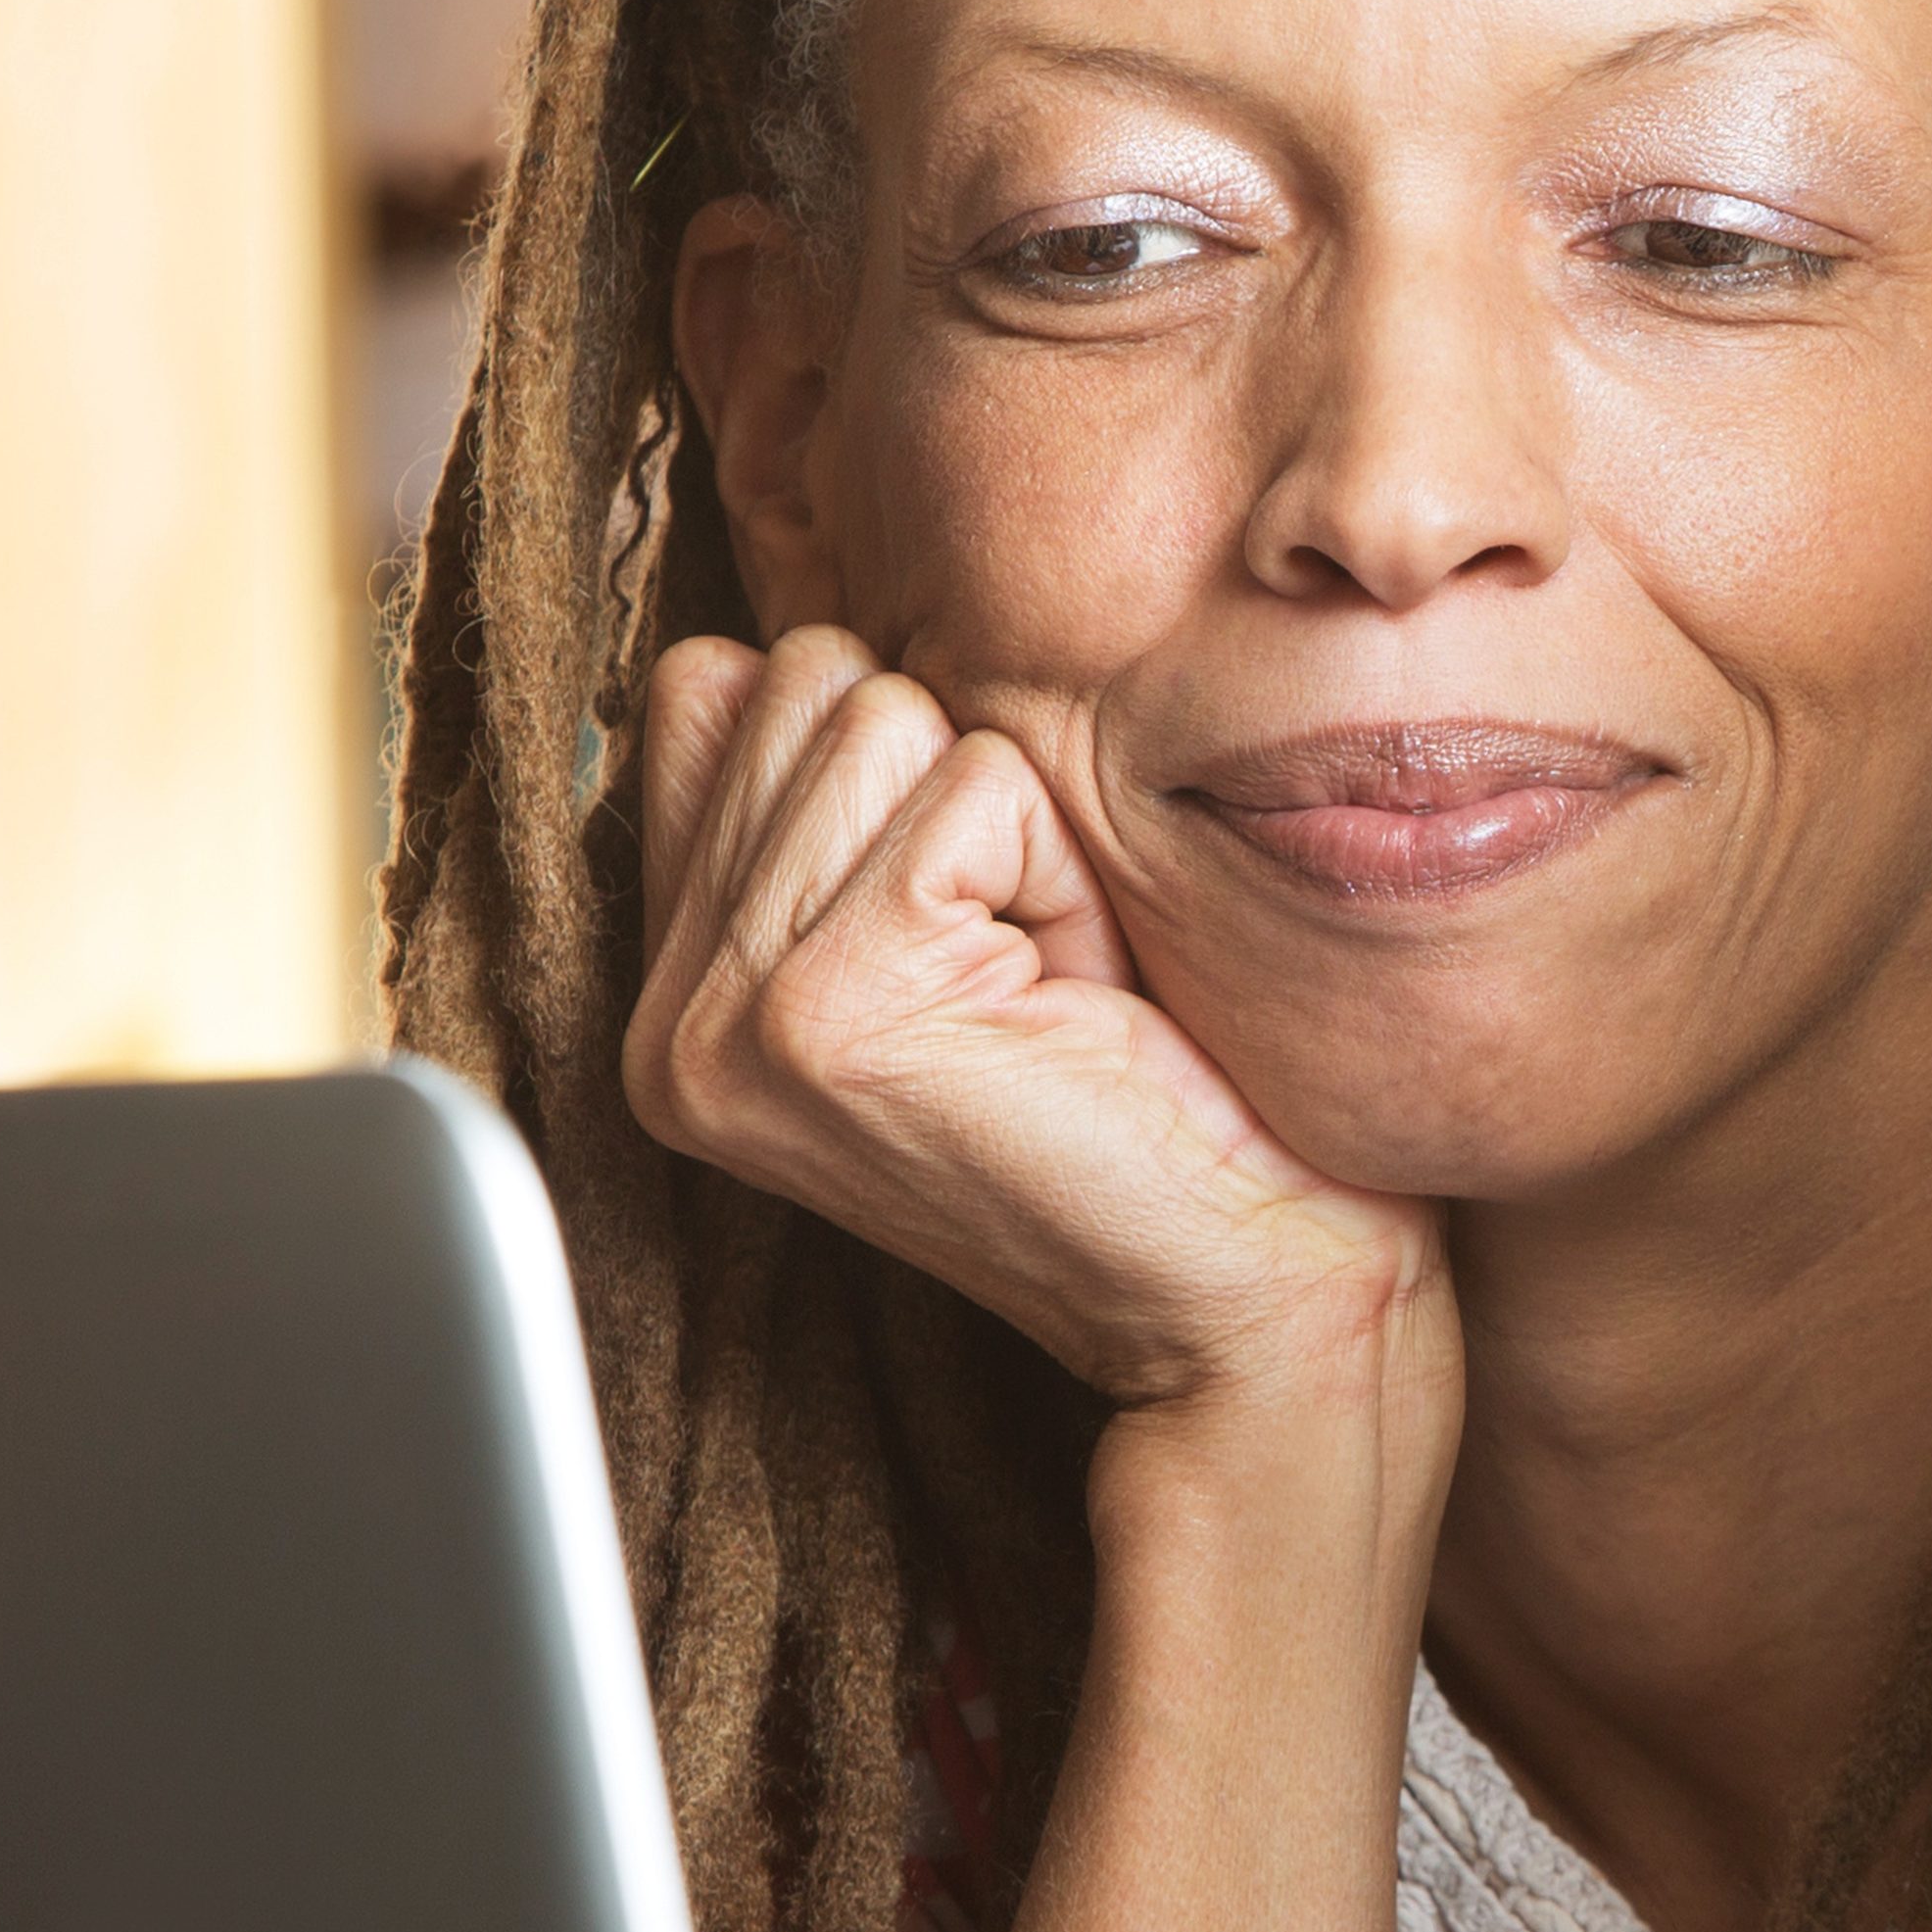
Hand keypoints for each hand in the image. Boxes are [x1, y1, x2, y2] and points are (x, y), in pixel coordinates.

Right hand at [626, 627, 1442, 1416]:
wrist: (1261, 1296)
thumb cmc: (1161, 1099)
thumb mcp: (972, 924)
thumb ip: (845, 798)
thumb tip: (781, 635)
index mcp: (679, 991)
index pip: (723, 686)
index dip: (907, 760)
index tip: (979, 926)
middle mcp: (670, 1017)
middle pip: (807, 676)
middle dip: (967, 787)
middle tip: (1032, 970)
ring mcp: (728, 1019)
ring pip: (884, 714)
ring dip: (1023, 834)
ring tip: (1054, 991)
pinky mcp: (827, 1009)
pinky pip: (973, 788)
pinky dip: (1066, 875)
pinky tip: (1079, 1008)